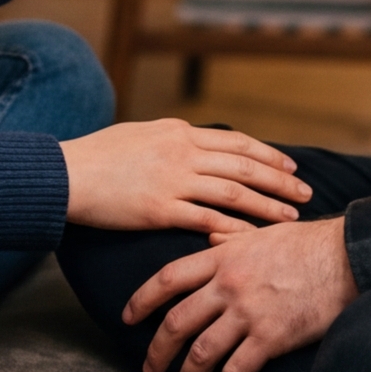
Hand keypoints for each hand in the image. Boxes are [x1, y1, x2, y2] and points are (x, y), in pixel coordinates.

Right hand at [62, 119, 308, 235]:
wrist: (65, 173)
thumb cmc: (96, 155)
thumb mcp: (139, 134)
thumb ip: (170, 140)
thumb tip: (192, 142)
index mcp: (178, 131)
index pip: (235, 142)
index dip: (267, 155)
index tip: (290, 165)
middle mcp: (181, 151)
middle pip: (243, 167)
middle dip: (279, 180)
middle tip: (305, 193)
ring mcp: (172, 180)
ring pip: (233, 193)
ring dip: (266, 206)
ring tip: (290, 218)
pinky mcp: (159, 209)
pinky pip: (207, 221)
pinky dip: (235, 230)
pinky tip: (253, 240)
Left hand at [126, 218, 357, 371]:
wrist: (347, 257)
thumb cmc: (308, 244)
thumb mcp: (261, 233)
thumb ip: (230, 242)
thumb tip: (209, 241)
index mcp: (222, 257)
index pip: (167, 278)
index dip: (141, 300)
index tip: (127, 318)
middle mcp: (227, 285)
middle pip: (176, 322)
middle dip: (156, 351)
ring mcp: (248, 312)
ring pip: (201, 352)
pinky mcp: (271, 337)